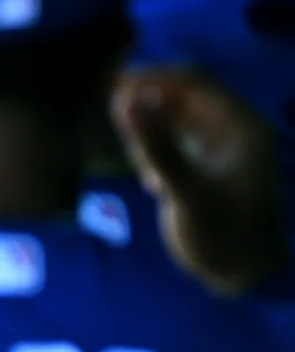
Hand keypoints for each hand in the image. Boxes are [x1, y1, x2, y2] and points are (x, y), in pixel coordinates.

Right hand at [111, 68, 286, 293]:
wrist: (241, 275)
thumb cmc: (221, 233)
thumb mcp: (186, 191)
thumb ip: (157, 145)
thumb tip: (125, 98)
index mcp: (239, 124)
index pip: (192, 79)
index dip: (151, 77)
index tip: (109, 87)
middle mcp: (232, 127)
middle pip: (181, 94)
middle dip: (145, 102)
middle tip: (109, 118)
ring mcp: (219, 145)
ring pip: (173, 117)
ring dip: (148, 130)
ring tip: (138, 164)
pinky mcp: (205, 164)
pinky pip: (173, 140)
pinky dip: (154, 149)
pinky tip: (148, 178)